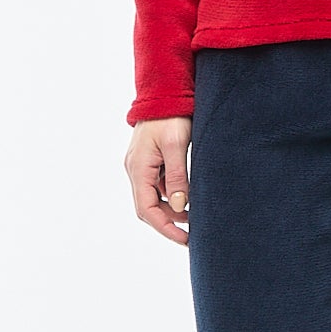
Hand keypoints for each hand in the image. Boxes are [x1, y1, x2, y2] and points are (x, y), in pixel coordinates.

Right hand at [125, 116, 192, 245]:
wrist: (164, 92)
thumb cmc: (171, 115)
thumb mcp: (177, 145)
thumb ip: (178, 177)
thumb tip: (178, 206)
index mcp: (139, 168)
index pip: (147, 210)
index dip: (165, 228)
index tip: (184, 239)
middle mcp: (135, 169)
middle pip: (147, 207)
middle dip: (168, 223)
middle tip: (191, 234)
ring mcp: (141, 165)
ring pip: (153, 198)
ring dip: (170, 210)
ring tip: (194, 217)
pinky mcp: (149, 160)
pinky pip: (157, 186)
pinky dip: (170, 196)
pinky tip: (187, 198)